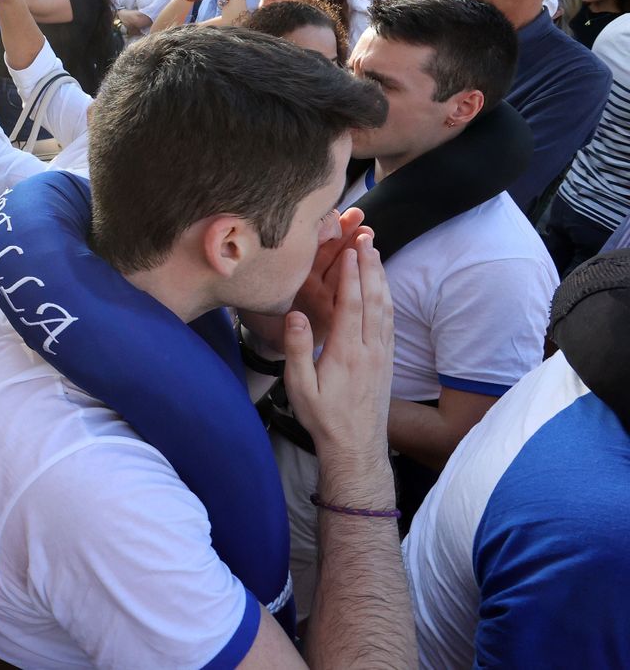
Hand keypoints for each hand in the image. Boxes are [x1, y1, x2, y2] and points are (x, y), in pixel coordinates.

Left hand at [242, 208, 368, 351]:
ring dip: (356, 250)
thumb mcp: (258, 280)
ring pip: (344, 267)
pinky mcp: (332, 310)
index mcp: (295, 265)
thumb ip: (263, 263)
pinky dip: (358, 279)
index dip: (324, 225)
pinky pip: (347, 293)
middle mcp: (312, 275)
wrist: (263, 342)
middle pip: (333, 249)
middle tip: (358, 216)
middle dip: (347, 231)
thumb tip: (251, 233)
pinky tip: (370, 265)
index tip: (331, 211)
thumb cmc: (256, 309)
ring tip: (367, 234)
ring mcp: (324, 292)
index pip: (313, 241)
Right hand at [283, 233, 394, 456]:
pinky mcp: (387, 361)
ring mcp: (382, 354)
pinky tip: (383, 288)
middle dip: (370, 266)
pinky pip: (390, 322)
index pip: (351, 304)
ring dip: (381, 278)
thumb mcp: (300, 387)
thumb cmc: (323, 418)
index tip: (348, 250)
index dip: (351, 275)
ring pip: (386, 308)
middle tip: (365, 239)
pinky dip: (387, 298)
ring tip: (375, 254)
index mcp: (346, 352)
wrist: (356, 446)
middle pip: (374, 299)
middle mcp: (369, 349)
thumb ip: (298, 349)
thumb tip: (296, 315)